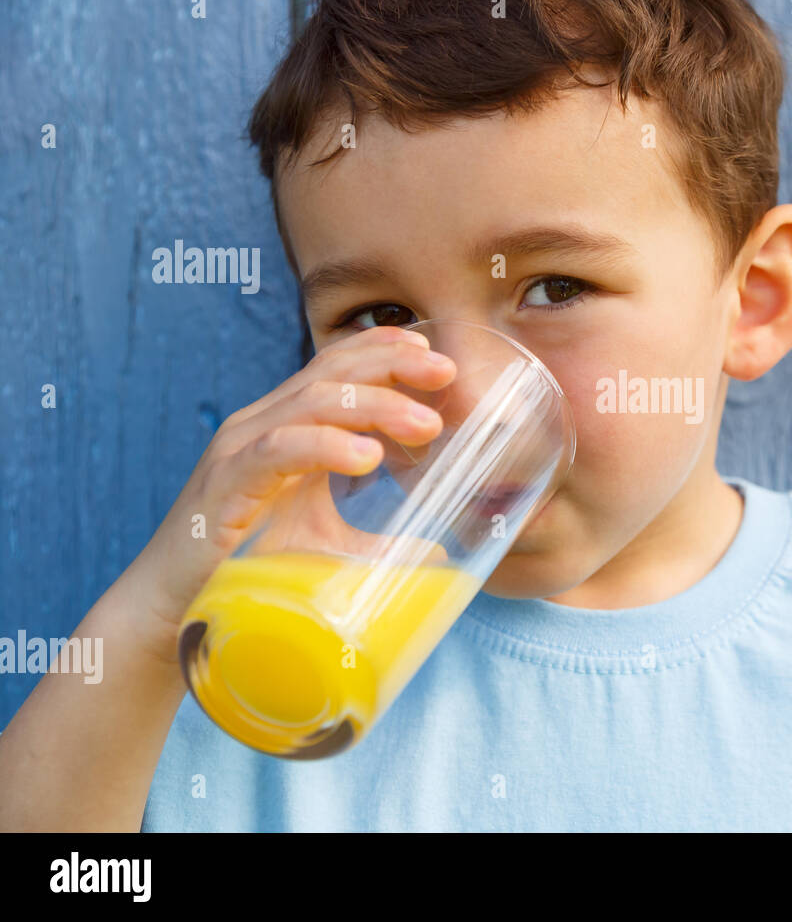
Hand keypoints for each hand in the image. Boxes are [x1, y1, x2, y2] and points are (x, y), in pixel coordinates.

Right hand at [126, 326, 455, 654]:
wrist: (173, 610)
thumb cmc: (246, 571)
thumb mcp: (328, 547)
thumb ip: (379, 544)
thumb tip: (439, 556)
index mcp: (286, 427)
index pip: (337, 368)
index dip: (385, 352)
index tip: (438, 358)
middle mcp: (261, 426)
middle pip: (332, 372)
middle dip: (393, 364)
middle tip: (447, 374)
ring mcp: (240, 450)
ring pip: (313, 402)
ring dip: (375, 406)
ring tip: (425, 424)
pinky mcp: (226, 484)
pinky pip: (279, 449)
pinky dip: (326, 445)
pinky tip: (367, 457)